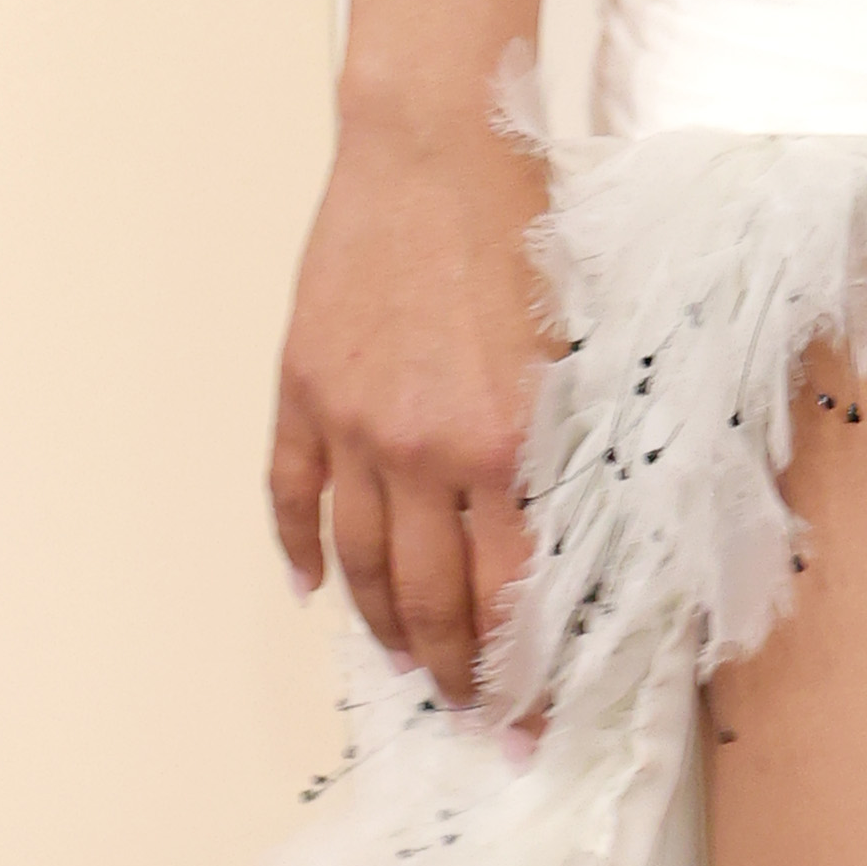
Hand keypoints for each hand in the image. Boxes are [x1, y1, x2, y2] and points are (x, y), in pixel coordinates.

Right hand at [270, 102, 556, 711]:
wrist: (436, 146)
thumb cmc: (523, 222)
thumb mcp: (574, 339)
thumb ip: (560, 434)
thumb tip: (559, 517)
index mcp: (508, 442)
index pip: (515, 592)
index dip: (525, 667)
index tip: (534, 715)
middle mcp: (425, 451)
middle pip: (431, 599)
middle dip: (458, 674)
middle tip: (474, 719)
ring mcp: (354, 425)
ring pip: (359, 565)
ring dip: (383, 630)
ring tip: (408, 670)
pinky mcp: (305, 391)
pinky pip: (292, 496)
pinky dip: (299, 549)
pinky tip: (311, 589)